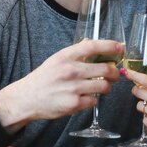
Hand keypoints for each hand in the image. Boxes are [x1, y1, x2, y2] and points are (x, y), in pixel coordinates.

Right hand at [0, 40, 122, 132]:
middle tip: (114, 74)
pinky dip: (92, 99)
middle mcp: (71, 70)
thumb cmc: (44, 78)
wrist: (26, 98)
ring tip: (100, 86)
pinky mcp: (74, 104)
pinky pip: (94, 100)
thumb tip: (92, 42)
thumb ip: (75, 52)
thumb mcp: (57, 59)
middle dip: (115, 72)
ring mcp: (73, 88)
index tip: (120, 48)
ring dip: (106, 87)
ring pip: (104, 86)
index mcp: (66, 56)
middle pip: (106, 69)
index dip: (110, 46)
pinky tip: (84, 97)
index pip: (93, 46)